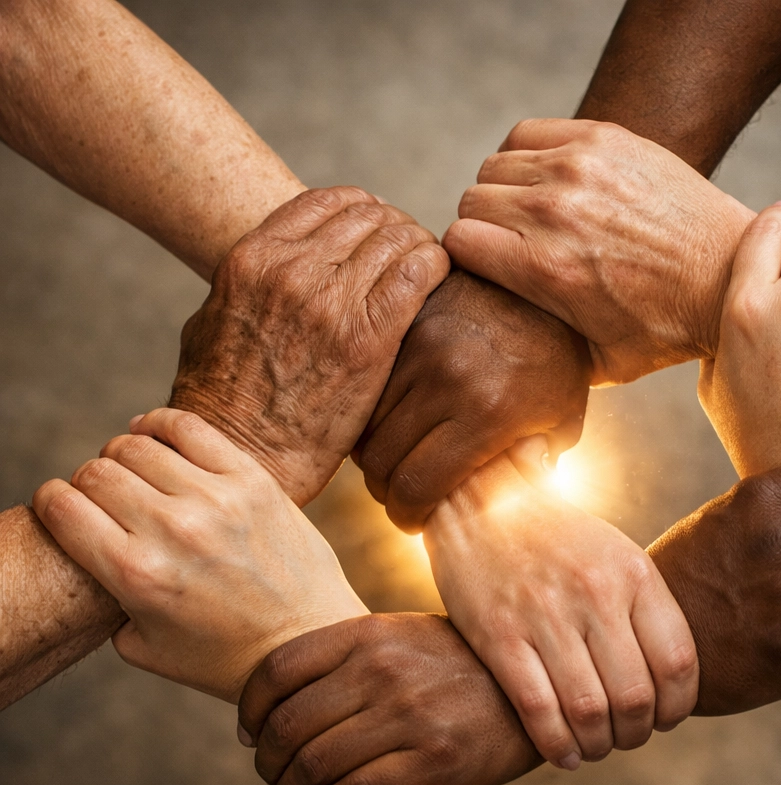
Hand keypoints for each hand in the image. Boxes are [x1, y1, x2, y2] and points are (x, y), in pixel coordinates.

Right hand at [33, 409, 364, 702]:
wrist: (310, 642)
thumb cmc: (224, 656)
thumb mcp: (142, 647)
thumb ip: (105, 596)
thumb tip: (91, 545)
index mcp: (136, 575)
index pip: (62, 507)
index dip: (52, 502)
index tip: (61, 506)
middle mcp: (173, 530)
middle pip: (97, 471)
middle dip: (88, 483)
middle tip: (106, 498)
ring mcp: (217, 499)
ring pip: (137, 444)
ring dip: (123, 454)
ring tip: (135, 472)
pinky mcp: (254, 480)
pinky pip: (189, 426)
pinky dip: (159, 423)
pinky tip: (153, 434)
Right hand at [169, 187, 449, 506]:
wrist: (241, 457)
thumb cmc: (221, 403)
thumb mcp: (212, 324)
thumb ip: (243, 288)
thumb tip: (261, 275)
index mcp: (253, 259)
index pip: (328, 202)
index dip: (363, 210)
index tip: (377, 230)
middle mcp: (292, 270)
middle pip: (369, 215)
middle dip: (396, 227)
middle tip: (410, 252)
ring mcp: (331, 303)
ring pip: (398, 237)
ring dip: (418, 247)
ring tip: (427, 268)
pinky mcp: (367, 340)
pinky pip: (418, 274)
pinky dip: (435, 267)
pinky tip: (439, 281)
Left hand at [236, 614, 542, 784]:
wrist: (535, 696)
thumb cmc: (458, 668)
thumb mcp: (406, 637)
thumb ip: (351, 653)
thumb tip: (281, 696)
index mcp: (371, 633)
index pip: (279, 669)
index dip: (249, 708)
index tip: (247, 733)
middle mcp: (384, 670)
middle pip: (289, 723)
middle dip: (266, 759)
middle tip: (269, 775)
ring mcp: (410, 716)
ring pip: (315, 764)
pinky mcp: (434, 762)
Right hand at [353, 269, 591, 530]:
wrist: (546, 283)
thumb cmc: (559, 361)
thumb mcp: (563, 420)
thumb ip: (533, 470)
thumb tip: (500, 508)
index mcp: (488, 413)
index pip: (417, 486)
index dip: (408, 515)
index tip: (412, 520)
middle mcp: (448, 378)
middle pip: (380, 462)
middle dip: (386, 490)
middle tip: (399, 494)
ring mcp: (420, 345)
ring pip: (365, 424)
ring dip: (374, 452)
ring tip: (395, 460)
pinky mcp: (404, 322)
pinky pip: (367, 385)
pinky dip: (370, 413)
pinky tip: (390, 422)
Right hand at [424, 453, 697, 767]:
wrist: (480, 497)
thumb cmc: (555, 538)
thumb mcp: (614, 555)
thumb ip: (643, 610)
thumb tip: (669, 684)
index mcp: (634, 573)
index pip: (678, 663)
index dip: (677, 708)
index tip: (663, 719)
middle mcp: (594, 593)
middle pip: (636, 697)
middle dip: (636, 734)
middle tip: (625, 737)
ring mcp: (544, 614)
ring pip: (590, 713)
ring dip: (598, 746)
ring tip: (594, 747)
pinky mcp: (497, 634)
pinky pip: (538, 710)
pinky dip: (556, 746)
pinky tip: (563, 754)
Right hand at [443, 119, 755, 384]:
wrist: (729, 274)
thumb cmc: (664, 329)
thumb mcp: (599, 366)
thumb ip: (545, 358)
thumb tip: (508, 360)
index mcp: (545, 270)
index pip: (457, 242)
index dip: (465, 260)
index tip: (485, 271)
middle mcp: (554, 212)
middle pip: (472, 201)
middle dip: (481, 227)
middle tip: (508, 246)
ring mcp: (579, 168)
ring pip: (495, 165)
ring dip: (502, 190)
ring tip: (526, 215)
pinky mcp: (603, 137)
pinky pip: (527, 133)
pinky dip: (525, 154)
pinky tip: (544, 181)